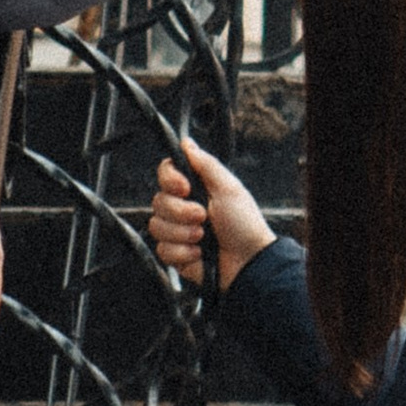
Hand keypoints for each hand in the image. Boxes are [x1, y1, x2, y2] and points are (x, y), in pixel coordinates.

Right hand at [149, 144, 274, 293]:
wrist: (249, 262)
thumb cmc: (244, 224)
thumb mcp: (228, 188)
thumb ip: (206, 164)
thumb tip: (186, 143)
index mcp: (194, 189)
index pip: (165, 174)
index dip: (169, 180)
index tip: (185, 188)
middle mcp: (182, 208)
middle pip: (158, 201)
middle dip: (181, 212)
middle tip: (203, 217)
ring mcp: (177, 231)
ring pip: (156, 226)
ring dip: (183, 233)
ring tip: (204, 238)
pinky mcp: (175, 254)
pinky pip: (162, 250)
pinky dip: (183, 253)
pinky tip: (200, 254)